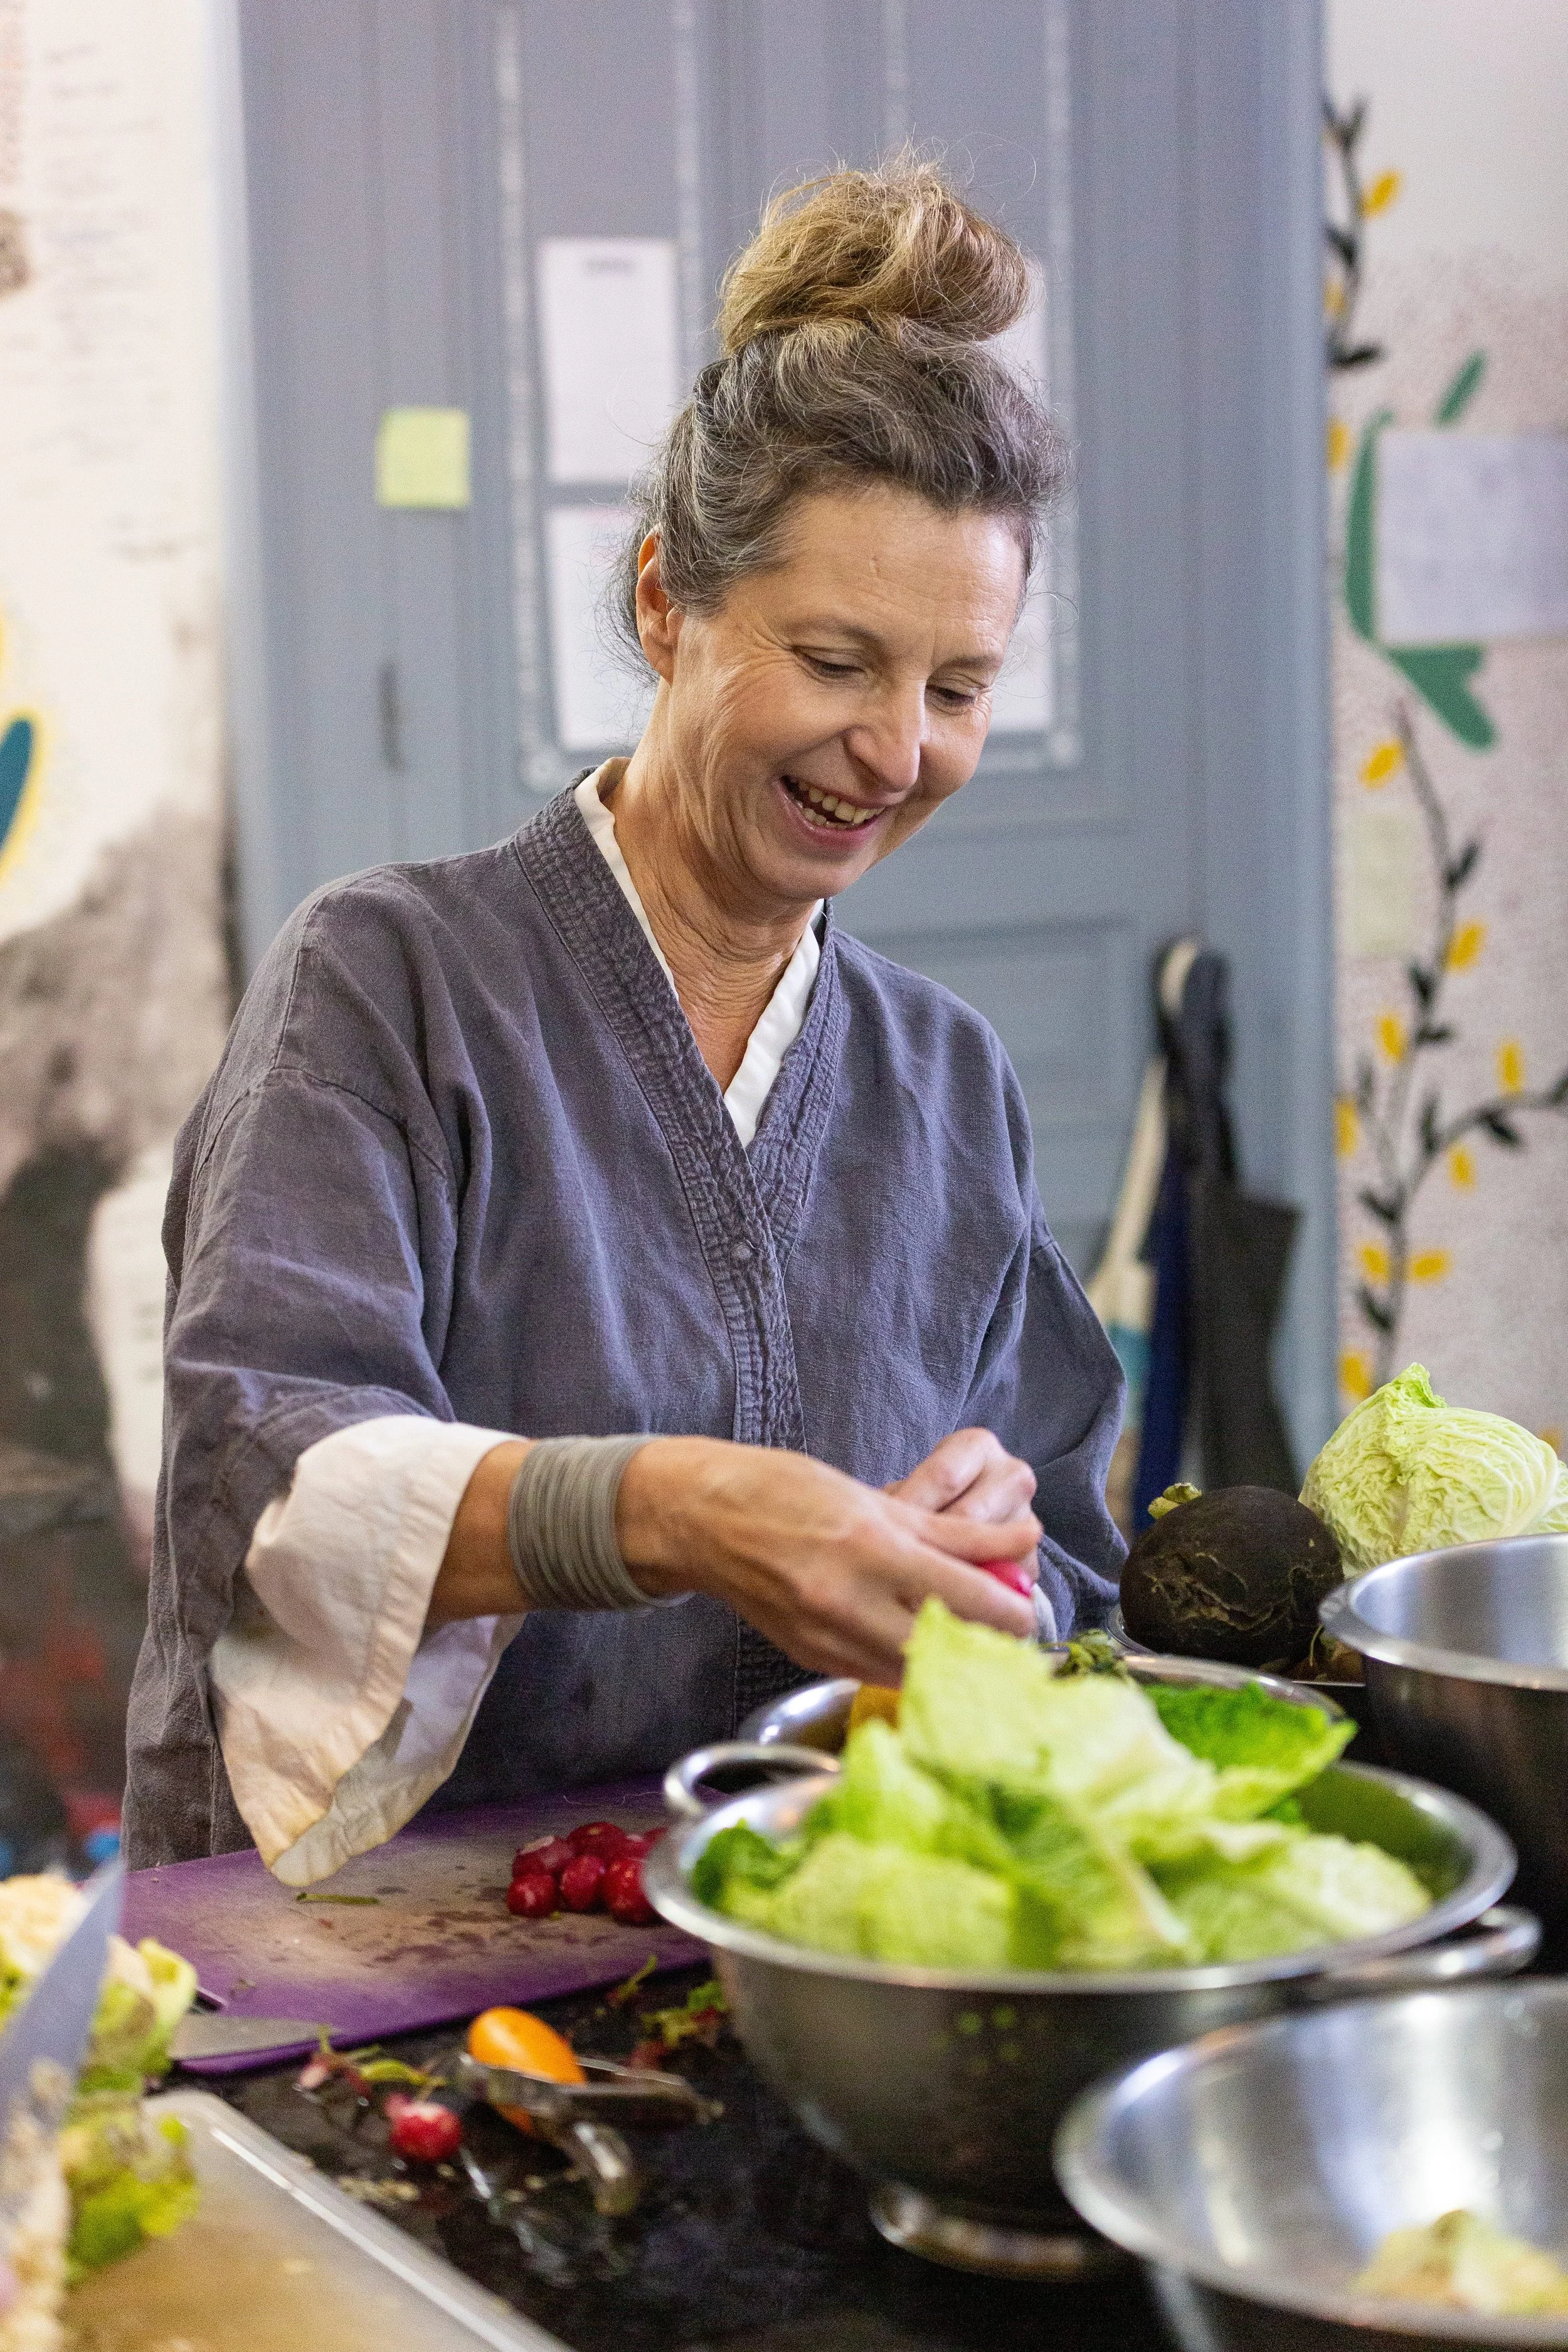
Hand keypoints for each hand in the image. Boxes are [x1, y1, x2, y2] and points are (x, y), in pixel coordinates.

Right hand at [618, 1437, 1038, 1685]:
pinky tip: (911, 1638)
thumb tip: (1017, 1548)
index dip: (1016, 1616)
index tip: (1029, 1613)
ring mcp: (828, 1641)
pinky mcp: (812, 1659)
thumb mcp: (877, 1500)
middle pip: (953, 1653)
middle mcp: (852, 1606)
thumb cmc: (787, 1494)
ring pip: (917, 1673)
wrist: (704, 1519)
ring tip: (963, 1635)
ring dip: (947, 1660)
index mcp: (875, 1553)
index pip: (975, 1604)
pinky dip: (905, 1662)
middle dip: (986, 1648)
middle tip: (1005, 1634)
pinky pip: (877, 1673)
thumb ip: (951, 1533)